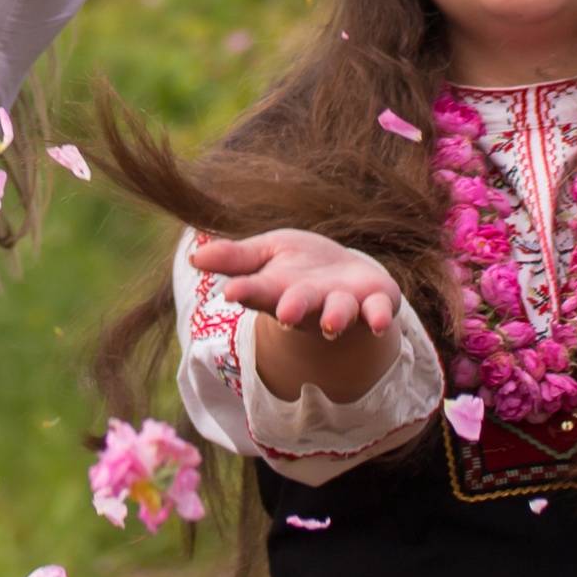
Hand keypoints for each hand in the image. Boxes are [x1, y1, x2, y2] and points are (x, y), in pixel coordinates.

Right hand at [190, 226, 402, 340]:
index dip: (246, 291)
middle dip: (293, 309)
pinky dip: (380, 317)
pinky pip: (378, 311)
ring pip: (339, 313)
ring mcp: (343, 305)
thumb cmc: (300, 267)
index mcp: (279, 290)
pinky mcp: (375, 303)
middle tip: (284, 314)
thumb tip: (194, 256)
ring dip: (336, 317)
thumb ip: (235, 258)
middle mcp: (311, 303)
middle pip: (300, 307)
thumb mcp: (266, 253)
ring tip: (331, 323)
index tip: (231, 293)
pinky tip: (382, 323)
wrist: (348, 276)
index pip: (258, 290)